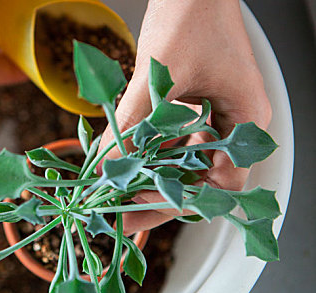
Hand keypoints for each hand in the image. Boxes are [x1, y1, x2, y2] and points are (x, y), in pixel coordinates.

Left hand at [100, 0, 271, 232]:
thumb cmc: (191, 16)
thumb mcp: (159, 76)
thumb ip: (131, 123)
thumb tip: (104, 165)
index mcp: (245, 121)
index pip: (217, 185)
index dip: (176, 202)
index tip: (135, 207)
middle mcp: (234, 125)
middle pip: (197, 180)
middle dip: (157, 198)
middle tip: (119, 216)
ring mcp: (214, 117)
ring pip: (182, 163)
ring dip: (149, 177)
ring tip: (114, 193)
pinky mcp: (194, 107)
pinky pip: (173, 141)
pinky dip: (148, 152)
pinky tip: (122, 162)